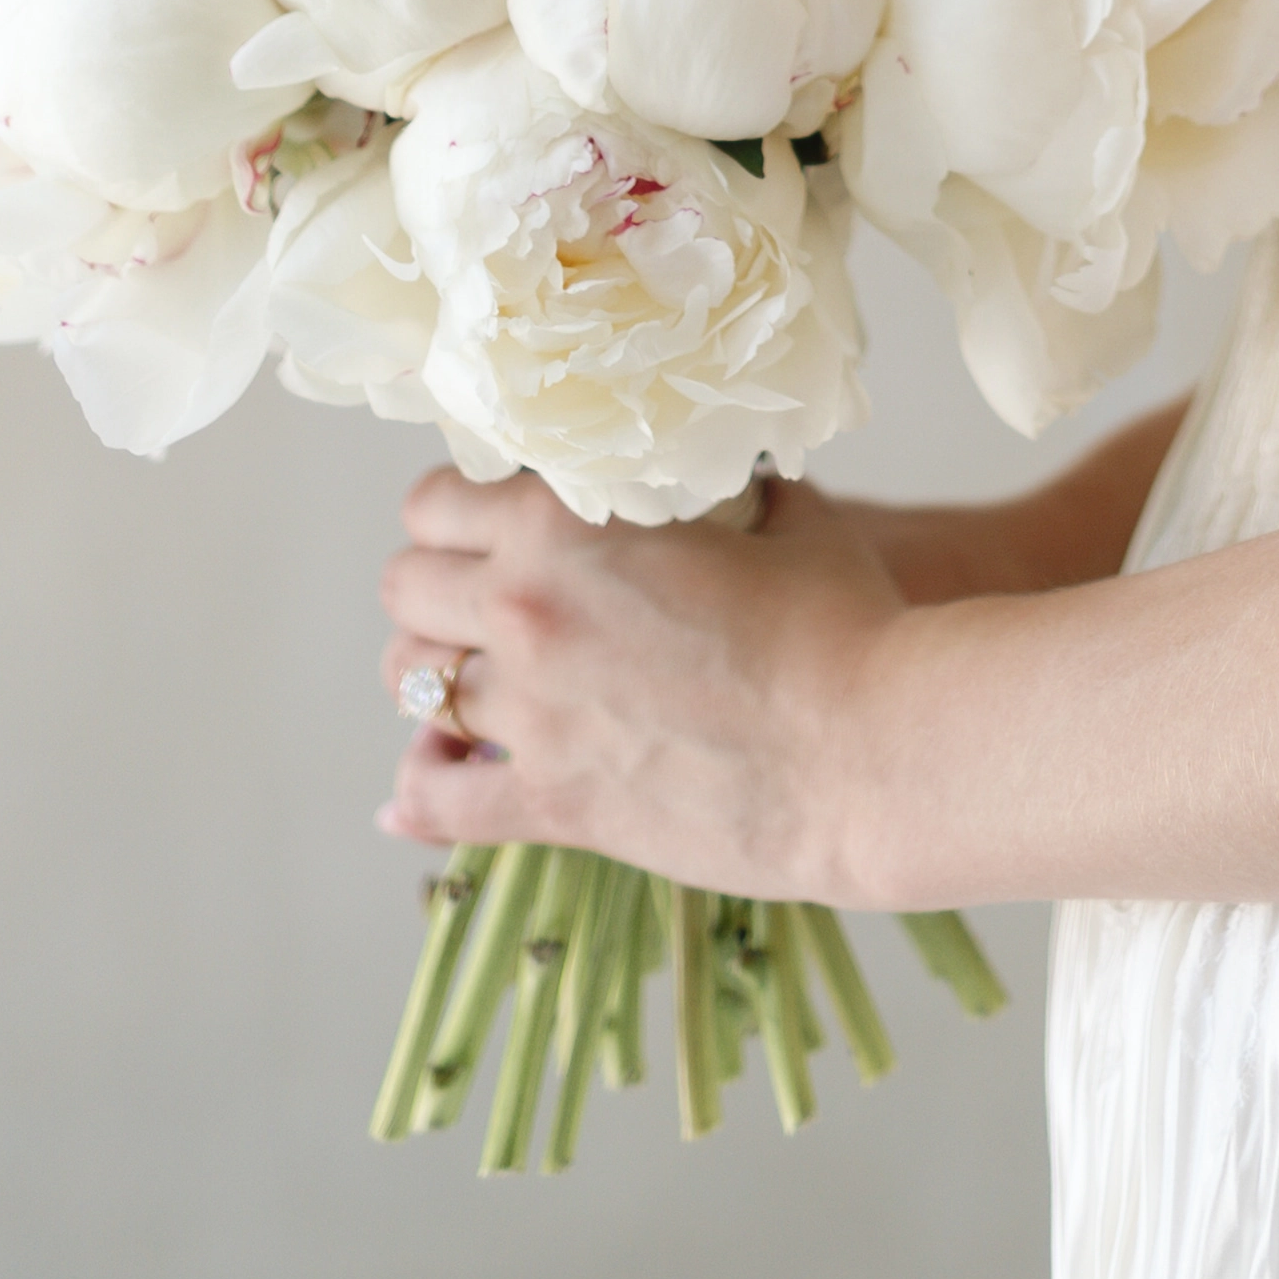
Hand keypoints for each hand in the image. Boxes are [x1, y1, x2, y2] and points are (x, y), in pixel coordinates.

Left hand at [377, 464, 904, 897]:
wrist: (875, 749)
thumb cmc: (845, 622)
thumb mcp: (788, 516)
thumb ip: (732, 488)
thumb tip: (735, 474)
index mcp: (566, 525)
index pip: (437, 502)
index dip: (455, 509)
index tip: (484, 523)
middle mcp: (526, 611)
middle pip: (403, 589)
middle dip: (432, 586)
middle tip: (474, 599)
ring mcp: (531, 714)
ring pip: (412, 687)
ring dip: (435, 677)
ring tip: (471, 679)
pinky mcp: (554, 803)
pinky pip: (441, 802)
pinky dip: (421, 791)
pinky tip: (424, 782)